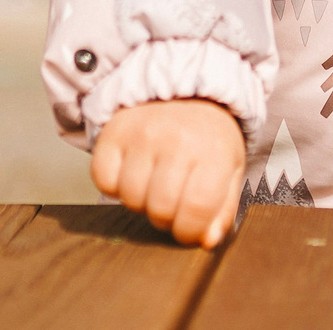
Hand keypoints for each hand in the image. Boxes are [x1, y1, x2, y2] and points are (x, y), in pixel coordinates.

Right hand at [92, 98, 246, 247]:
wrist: (188, 92)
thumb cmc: (209, 139)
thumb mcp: (229, 170)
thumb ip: (222, 209)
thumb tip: (207, 241)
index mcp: (214, 151)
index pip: (196, 210)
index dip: (189, 232)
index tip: (188, 230)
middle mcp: (177, 139)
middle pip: (159, 209)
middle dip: (165, 218)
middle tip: (171, 203)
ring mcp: (142, 133)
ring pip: (130, 198)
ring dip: (140, 203)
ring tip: (153, 185)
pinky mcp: (114, 132)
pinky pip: (103, 181)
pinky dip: (114, 186)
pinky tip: (132, 172)